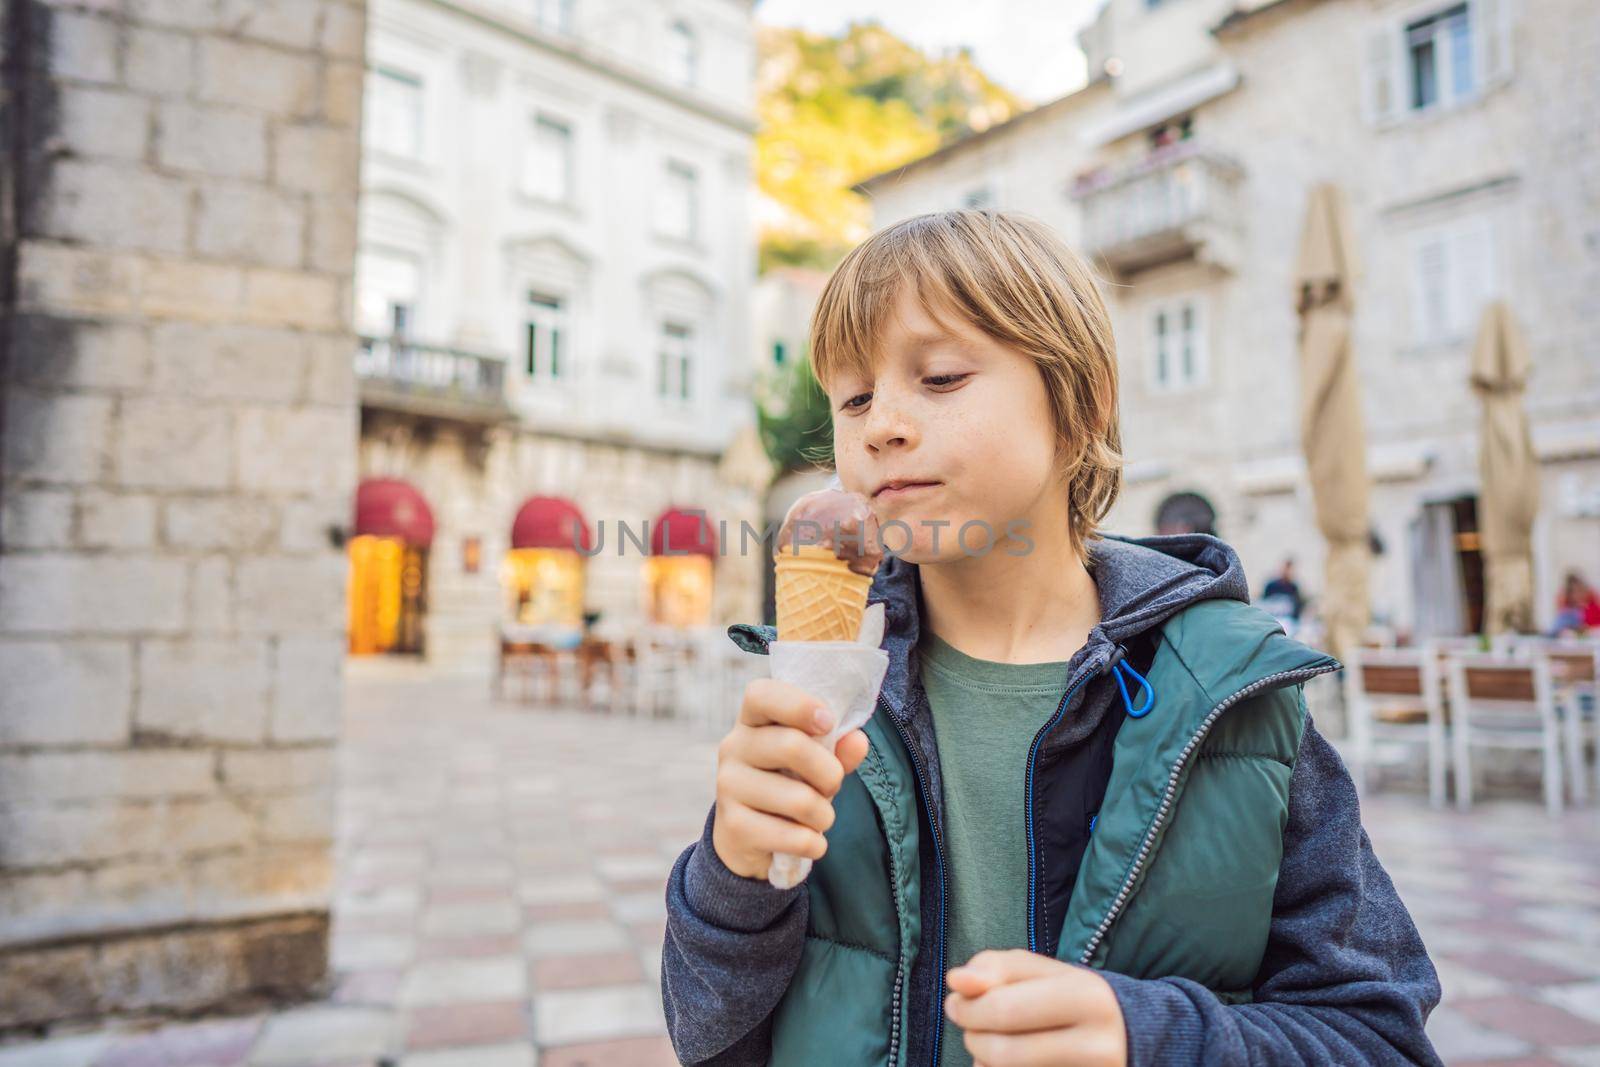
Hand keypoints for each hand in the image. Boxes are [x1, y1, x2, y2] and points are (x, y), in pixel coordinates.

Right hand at [711, 677, 870, 879]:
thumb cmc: (786, 784)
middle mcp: (733, 747)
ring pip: (799, 799)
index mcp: (751, 720)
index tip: (827, 722)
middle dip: (829, 773)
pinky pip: (794, 837)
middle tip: (831, 787)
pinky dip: (814, 843)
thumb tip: (858, 742)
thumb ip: (837, 749)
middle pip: (791, 746)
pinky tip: (809, 841)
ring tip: (819, 818)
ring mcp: (728, 786)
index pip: (761, 694)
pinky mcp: (734, 826)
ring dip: (825, 815)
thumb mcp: (813, 762)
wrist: (746, 837)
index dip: (798, 705)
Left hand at [944, 949, 1127, 1066]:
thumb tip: (957, 980)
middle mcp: (1098, 1047)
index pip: (1003, 1008)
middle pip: (1003, 1052)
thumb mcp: (1042, 972)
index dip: (967, 1008)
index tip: (956, 1002)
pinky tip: (1009, 1065)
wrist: (1128, 1040)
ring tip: (991, 1045)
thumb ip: (996, 968)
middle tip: (971, 1026)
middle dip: (973, 1037)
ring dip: (983, 1062)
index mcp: (1088, 998)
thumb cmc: (1071, 1000)